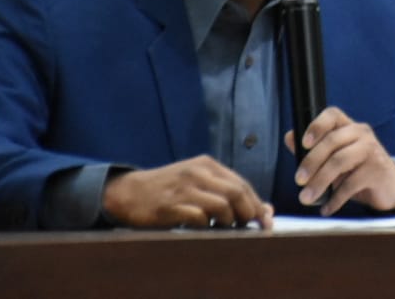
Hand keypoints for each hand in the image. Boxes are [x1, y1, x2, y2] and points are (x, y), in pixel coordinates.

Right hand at [101, 155, 273, 229]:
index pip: (241, 184)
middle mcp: (197, 173)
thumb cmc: (169, 189)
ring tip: (226, 229)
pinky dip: (207, 226)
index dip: (256, 204)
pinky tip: (205, 229)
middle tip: (249, 228)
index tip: (266, 221)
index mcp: (207, 164)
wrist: (128, 192)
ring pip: (221, 205)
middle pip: (236, 193)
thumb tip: (264, 209)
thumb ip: (227, 192)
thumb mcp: (198, 182)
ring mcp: (183, 189)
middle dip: (248, 213)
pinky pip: (198, 217)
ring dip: (229, 222)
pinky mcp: (169, 206)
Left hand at [286, 106, 394, 215]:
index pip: (332, 115)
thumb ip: (313, 149)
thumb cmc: (358, 169)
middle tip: (298, 181)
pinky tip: (326, 208)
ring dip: (319, 182)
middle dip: (311, 161)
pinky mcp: (377, 171)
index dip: (316, 126)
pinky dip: (335, 199)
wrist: (389, 187)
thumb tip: (290, 137)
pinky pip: (351, 184)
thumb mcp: (335, 158)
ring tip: (306, 198)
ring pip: (340, 161)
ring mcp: (372, 151)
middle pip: (332, 141)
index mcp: (349, 127)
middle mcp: (362, 134)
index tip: (303, 143)